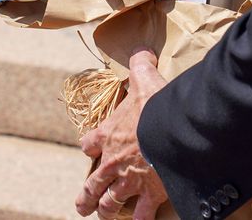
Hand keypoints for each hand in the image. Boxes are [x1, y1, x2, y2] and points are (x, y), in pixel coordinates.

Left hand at [75, 50, 168, 219]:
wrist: (171, 131)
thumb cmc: (155, 106)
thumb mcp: (144, 79)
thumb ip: (140, 65)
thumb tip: (141, 49)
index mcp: (108, 134)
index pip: (90, 143)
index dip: (90, 146)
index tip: (90, 149)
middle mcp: (113, 160)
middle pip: (94, 182)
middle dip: (87, 195)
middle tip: (81, 206)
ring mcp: (129, 180)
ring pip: (111, 201)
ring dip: (106, 209)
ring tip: (101, 215)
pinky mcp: (150, 193)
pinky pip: (143, 213)